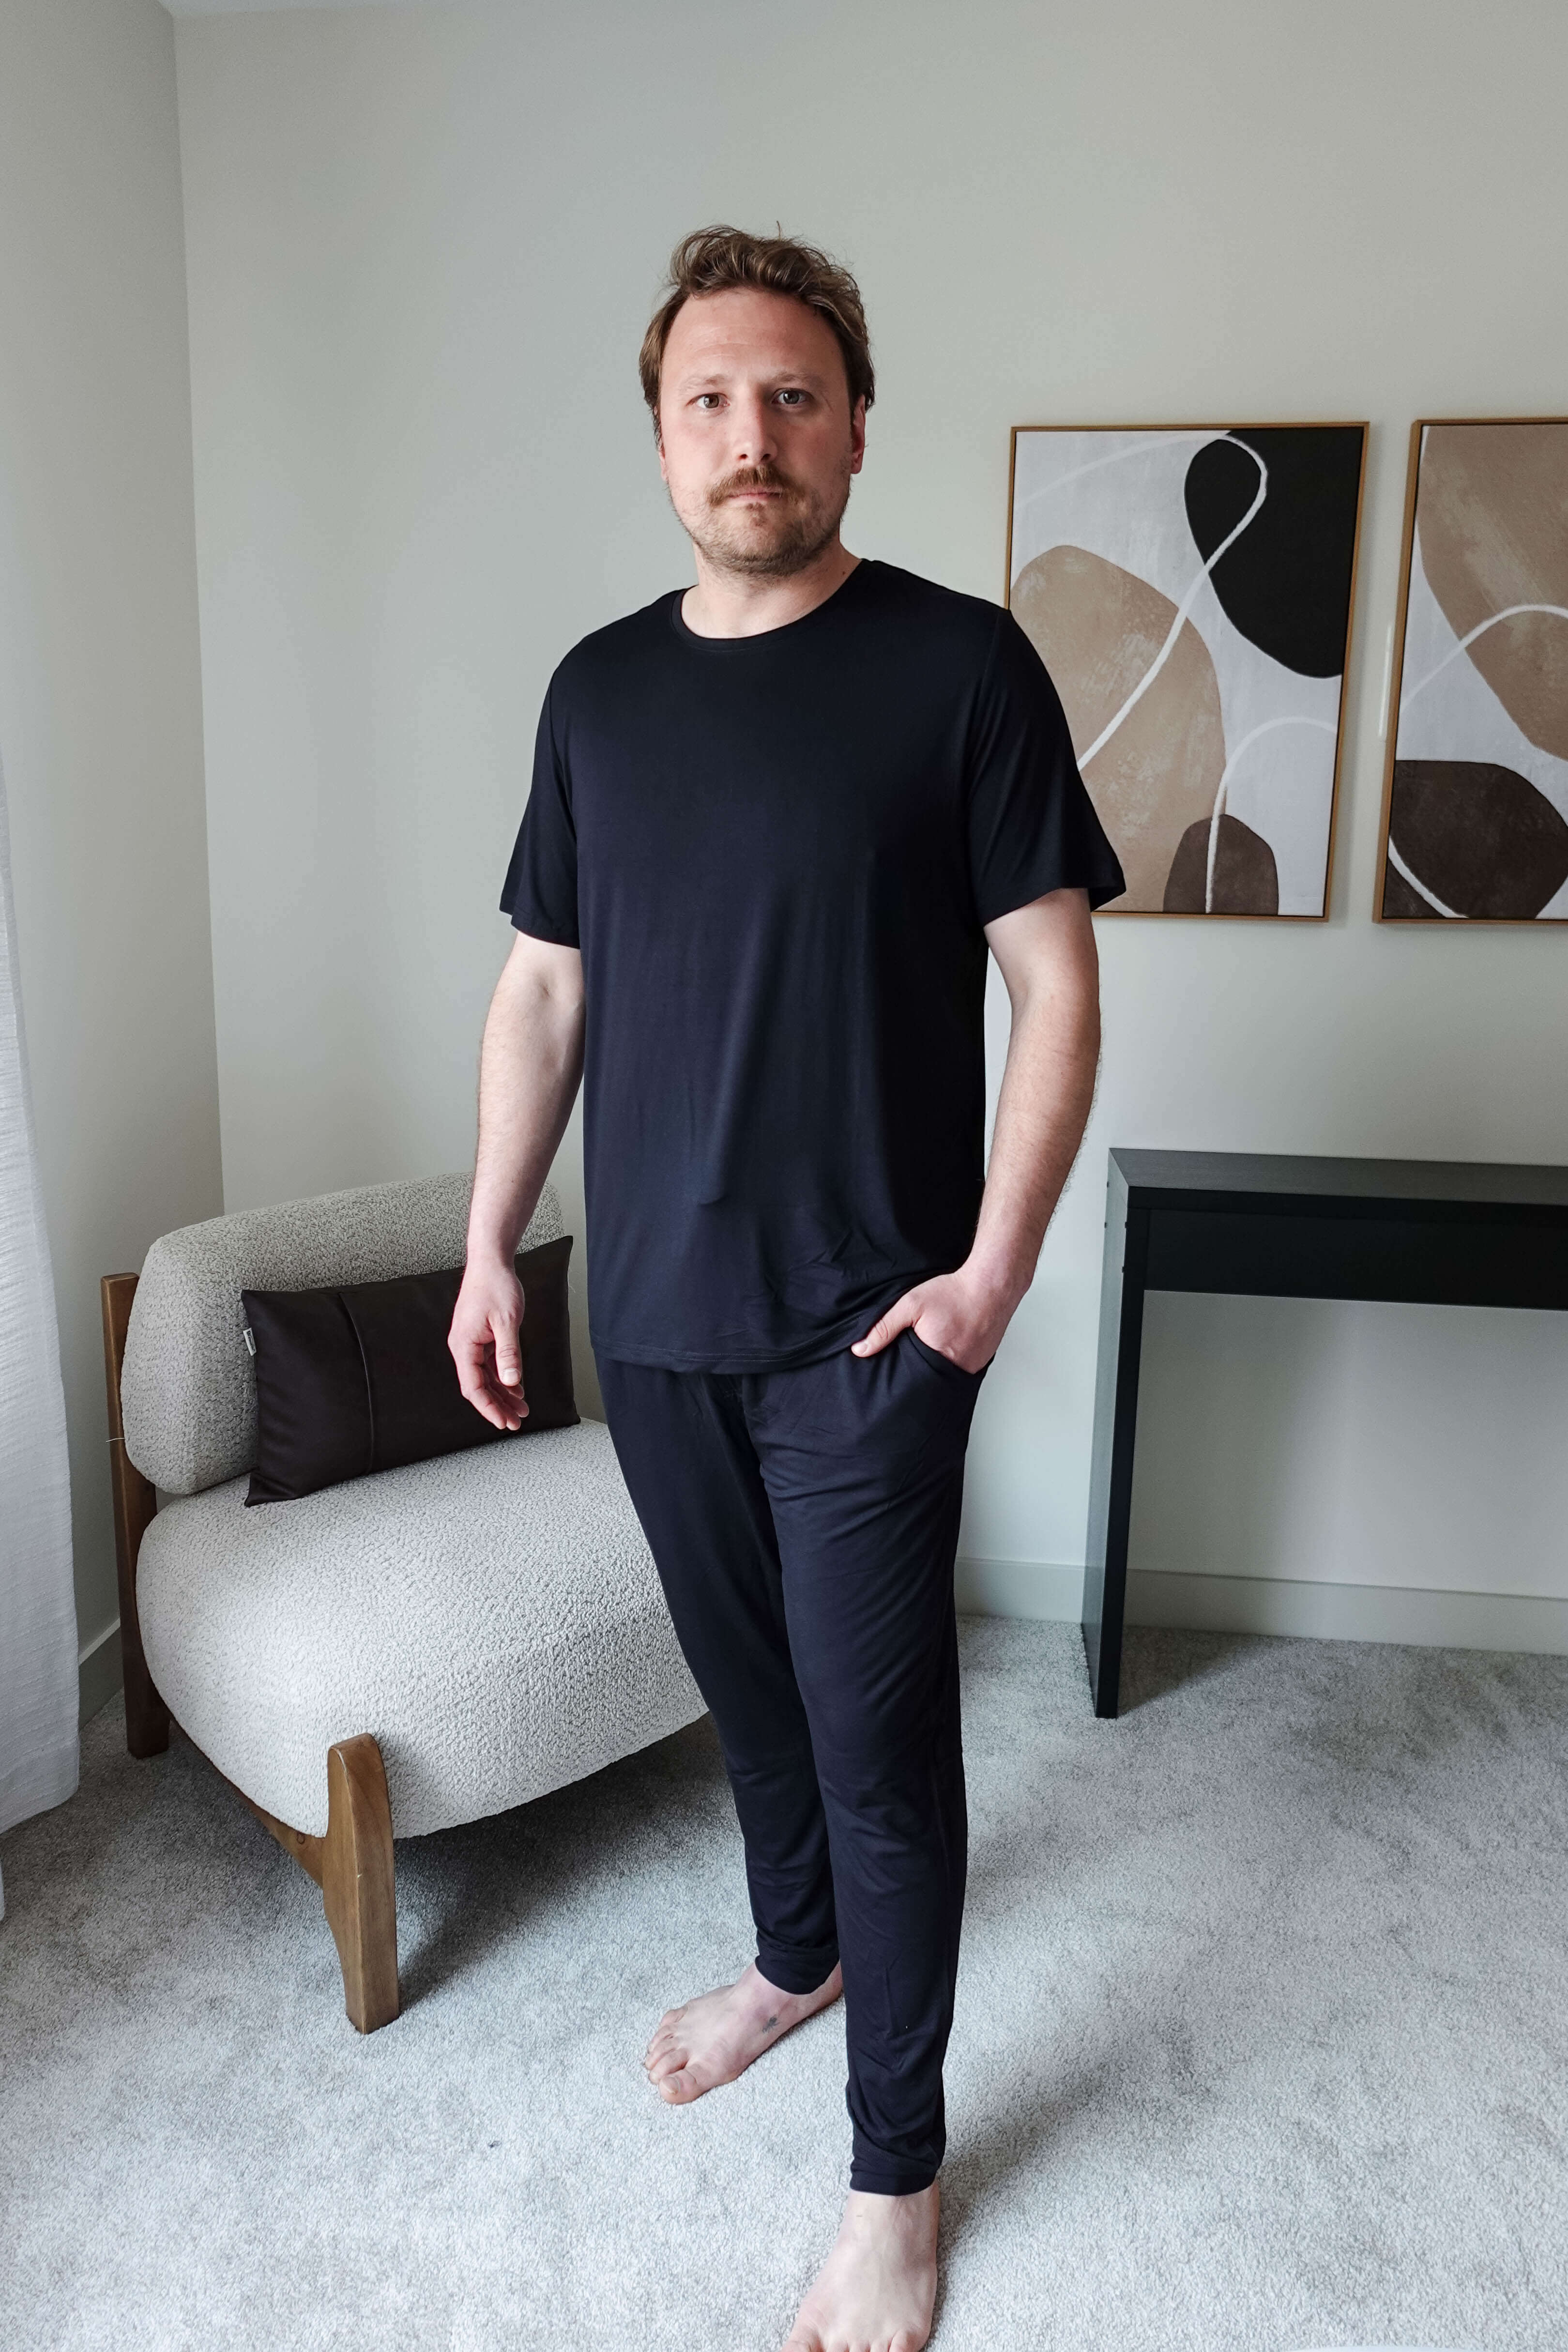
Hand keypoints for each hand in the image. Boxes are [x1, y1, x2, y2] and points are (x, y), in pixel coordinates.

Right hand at [448, 1258, 528, 1429]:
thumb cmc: (496, 1286)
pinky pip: (489, 1364)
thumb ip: (509, 1353)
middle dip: (497, 1406)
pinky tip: (516, 1387)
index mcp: (464, 1345)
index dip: (489, 1408)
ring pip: (485, 1377)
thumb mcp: (507, 1321)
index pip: (473, 1387)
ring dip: (502, 1394)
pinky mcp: (479, 1337)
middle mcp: (463, 1346)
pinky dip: (502, 1377)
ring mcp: (471, 1342)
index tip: (503, 1422)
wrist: (491, 1262)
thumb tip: (511, 1381)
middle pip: (478, 1386)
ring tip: (521, 1409)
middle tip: (515, 1422)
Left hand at [849, 1267, 1015, 1374]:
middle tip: (910, 1364)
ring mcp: (973, 1367)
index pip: (911, 1383)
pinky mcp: (982, 1362)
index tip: (892, 1376)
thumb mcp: (910, 1304)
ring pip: (946, 1377)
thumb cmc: (953, 1293)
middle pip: (929, 1383)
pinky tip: (948, 1349)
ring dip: (935, 1370)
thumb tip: (859, 1349)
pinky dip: (953, 1362)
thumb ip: (883, 1327)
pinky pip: (962, 1369)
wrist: (991, 1284)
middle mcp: (958, 1369)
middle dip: (918, 1376)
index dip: (901, 1380)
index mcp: (937, 1360)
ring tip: (928, 1356)